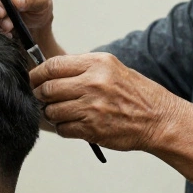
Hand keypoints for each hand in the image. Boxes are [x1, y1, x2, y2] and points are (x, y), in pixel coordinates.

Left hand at [29, 53, 180, 151]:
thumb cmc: (137, 94)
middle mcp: (94, 83)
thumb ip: (83, 68)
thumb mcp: (112, 68)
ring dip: (51, 113)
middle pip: (48, 89)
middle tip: (41, 98)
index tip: (32, 79)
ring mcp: (92, 107)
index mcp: (98, 63)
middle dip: (40, 95)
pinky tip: (73, 124)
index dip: (37, 73)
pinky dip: (63, 128)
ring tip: (61, 112)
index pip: (53, 65)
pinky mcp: (92, 129)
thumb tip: (50, 72)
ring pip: (52, 111)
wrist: (159, 119)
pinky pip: (63, 129)